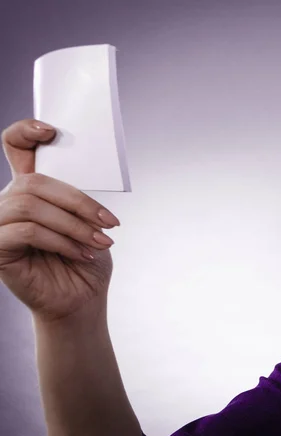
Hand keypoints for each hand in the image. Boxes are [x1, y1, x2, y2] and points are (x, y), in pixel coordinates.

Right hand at [0, 119, 119, 322]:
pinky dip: (61, 240)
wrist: (81, 299)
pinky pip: (27, 231)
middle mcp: (10, 203)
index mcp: (32, 190)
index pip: (16, 148)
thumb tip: (87, 173)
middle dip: (78, 201)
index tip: (50, 130)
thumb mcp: (89, 222)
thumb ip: (78, 198)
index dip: (25, 131)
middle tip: (109, 222)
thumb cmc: (86, 258)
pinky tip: (82, 253)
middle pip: (33, 181)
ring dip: (73, 224)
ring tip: (100, 242)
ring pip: (30, 205)